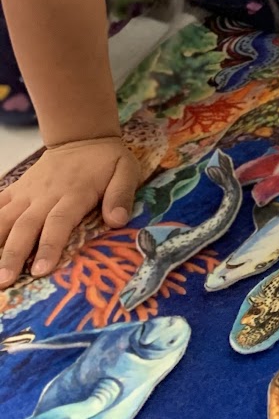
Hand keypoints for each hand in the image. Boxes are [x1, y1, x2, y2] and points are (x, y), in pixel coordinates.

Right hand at [0, 136, 138, 286]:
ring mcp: (27, 193)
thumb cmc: (106, 160)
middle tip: (4, 281)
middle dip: (13, 255)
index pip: (59, 222)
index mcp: (74, 193)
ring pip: (5, 219)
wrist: (82, 137)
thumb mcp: (126, 171)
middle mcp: (46, 195)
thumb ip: (121, 195)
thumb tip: (118, 221)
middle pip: (26, 226)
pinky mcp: (16, 190)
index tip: (40, 270)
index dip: (49, 246)